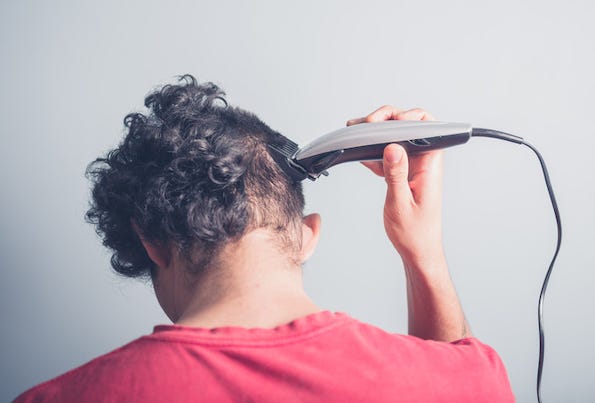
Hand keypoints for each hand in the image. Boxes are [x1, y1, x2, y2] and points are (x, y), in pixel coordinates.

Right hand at [347, 106, 444, 266]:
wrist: (417, 249)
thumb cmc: (414, 233)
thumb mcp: (401, 204)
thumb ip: (396, 175)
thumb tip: (392, 147)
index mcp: (430, 165)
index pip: (426, 127)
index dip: (408, 116)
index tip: (386, 121)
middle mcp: (423, 161)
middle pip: (408, 126)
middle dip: (386, 120)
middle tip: (366, 126)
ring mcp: (412, 166)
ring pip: (395, 138)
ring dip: (376, 134)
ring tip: (357, 133)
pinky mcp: (403, 174)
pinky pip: (388, 155)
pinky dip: (373, 152)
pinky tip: (360, 153)